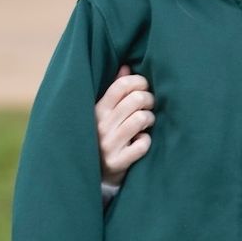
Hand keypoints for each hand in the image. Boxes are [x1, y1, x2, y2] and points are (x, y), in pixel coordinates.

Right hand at [96, 67, 153, 182]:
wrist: (92, 174)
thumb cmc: (104, 135)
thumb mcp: (104, 113)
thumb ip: (114, 90)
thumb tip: (126, 67)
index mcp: (96, 109)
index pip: (121, 85)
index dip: (139, 82)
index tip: (145, 87)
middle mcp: (100, 125)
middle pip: (135, 99)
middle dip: (149, 99)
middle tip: (149, 106)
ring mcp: (108, 145)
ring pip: (140, 119)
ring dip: (149, 119)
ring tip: (146, 123)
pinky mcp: (117, 162)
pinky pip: (142, 144)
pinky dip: (146, 141)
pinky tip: (141, 141)